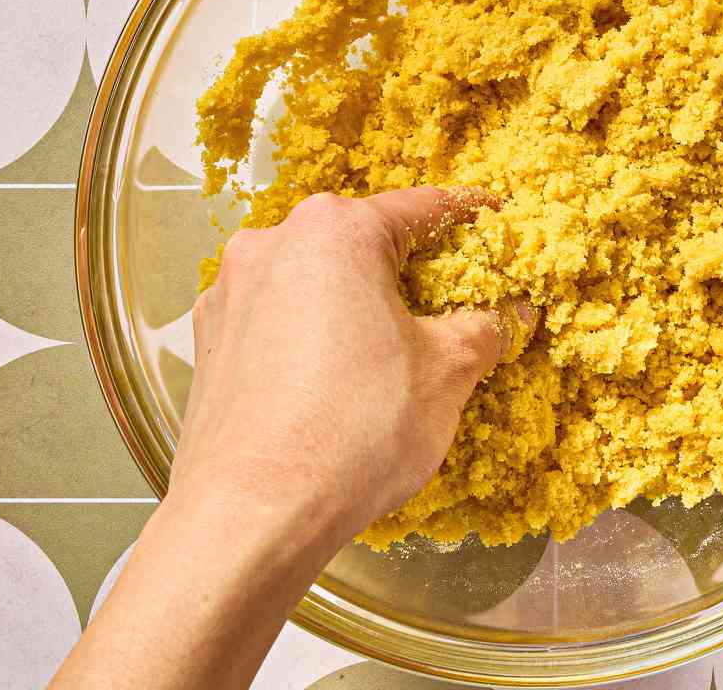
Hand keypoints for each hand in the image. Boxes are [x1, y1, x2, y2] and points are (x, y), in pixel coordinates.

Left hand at [173, 187, 532, 549]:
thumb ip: (486, 328)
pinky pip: (275, 318)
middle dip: (406, 268)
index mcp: (337, 230)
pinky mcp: (209, 339)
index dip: (467, 216)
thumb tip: (512, 312)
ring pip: (313, 280)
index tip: (491, 218)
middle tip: (448, 299)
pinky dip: (307, 335)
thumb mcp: (446, 375)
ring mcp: (231, 290)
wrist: (249, 516)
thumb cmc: (351, 433)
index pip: (421, 207)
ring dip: (352, 303)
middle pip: (361, 241)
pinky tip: (330, 383)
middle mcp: (274, 242)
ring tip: (387, 354)